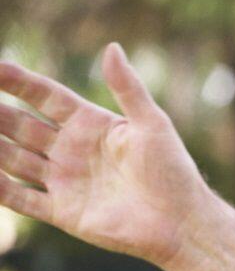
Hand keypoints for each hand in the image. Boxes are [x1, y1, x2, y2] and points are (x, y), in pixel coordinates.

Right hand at [0, 45, 216, 267]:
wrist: (183, 222)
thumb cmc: (174, 171)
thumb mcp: (153, 124)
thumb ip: (128, 88)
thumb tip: (112, 47)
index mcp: (89, 124)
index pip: (43, 96)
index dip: (18, 81)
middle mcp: (70, 150)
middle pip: (19, 125)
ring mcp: (64, 180)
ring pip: (12, 158)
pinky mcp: (63, 212)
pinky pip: (21, 198)